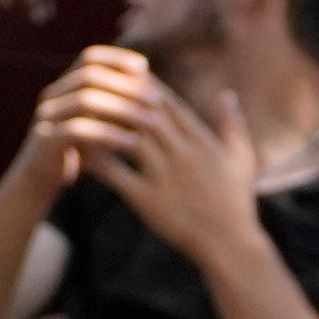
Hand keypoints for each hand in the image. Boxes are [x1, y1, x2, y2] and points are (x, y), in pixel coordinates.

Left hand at [42, 45, 263, 252]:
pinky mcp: (149, 201)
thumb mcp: (241, 160)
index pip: (168, 104)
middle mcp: (184, 154)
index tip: (122, 73)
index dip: (144, 85)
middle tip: (92, 84)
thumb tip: (227, 94)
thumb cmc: (236, 203)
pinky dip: (97, 160)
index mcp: (202, 142)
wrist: (231, 245)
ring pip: (129, 139)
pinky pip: (117, 175)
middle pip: (145, 114)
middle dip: (118, 97)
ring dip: (104, 124)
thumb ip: (232, 125)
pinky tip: (77, 150)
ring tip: (79, 113)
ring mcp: (166, 177)